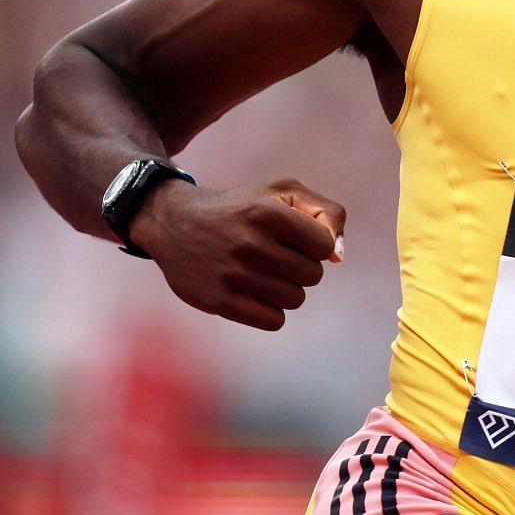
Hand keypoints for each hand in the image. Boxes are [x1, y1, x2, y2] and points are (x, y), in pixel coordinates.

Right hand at [131, 176, 346, 330]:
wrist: (175, 223)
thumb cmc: (242, 208)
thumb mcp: (282, 193)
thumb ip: (325, 213)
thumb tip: (338, 256)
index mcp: (268, 212)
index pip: (324, 245)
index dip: (316, 244)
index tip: (297, 239)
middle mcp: (250, 242)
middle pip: (312, 275)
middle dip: (303, 268)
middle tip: (279, 257)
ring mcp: (232, 274)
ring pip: (295, 299)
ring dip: (287, 289)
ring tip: (264, 273)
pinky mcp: (219, 301)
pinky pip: (274, 321)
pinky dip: (272, 310)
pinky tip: (256, 293)